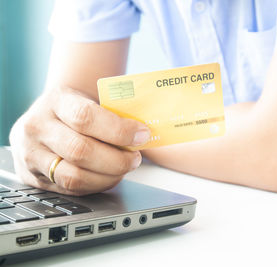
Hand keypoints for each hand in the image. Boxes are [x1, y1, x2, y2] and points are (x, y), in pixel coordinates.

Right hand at [9, 86, 149, 195]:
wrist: (47, 113)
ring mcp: (31, 154)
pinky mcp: (32, 177)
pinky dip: (95, 186)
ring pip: (73, 176)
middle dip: (117, 160)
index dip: (118, 130)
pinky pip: (69, 190)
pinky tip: (107, 177)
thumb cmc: (78, 107)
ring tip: (124, 169)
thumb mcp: (90, 99)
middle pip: (80, 151)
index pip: (86, 117)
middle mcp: (37, 127)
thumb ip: (114, 115)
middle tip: (135, 159)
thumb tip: (144, 135)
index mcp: (56, 101)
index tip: (142, 135)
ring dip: (107, 177)